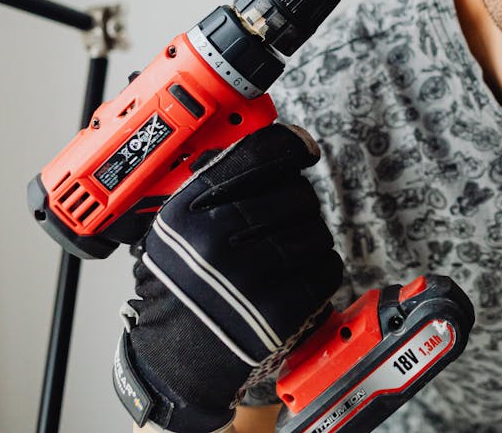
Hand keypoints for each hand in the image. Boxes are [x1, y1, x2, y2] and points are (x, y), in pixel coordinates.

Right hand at [113, 124, 342, 432]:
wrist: (174, 357)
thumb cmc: (180, 286)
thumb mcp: (176, 228)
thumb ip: (215, 185)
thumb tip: (281, 144)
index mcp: (188, 213)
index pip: (257, 156)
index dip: (290, 146)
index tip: (303, 149)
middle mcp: (215, 242)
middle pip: (297, 194)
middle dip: (300, 203)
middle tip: (288, 217)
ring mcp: (248, 278)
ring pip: (316, 231)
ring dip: (313, 236)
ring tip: (291, 250)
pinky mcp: (277, 311)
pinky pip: (326, 269)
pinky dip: (323, 267)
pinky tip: (303, 272)